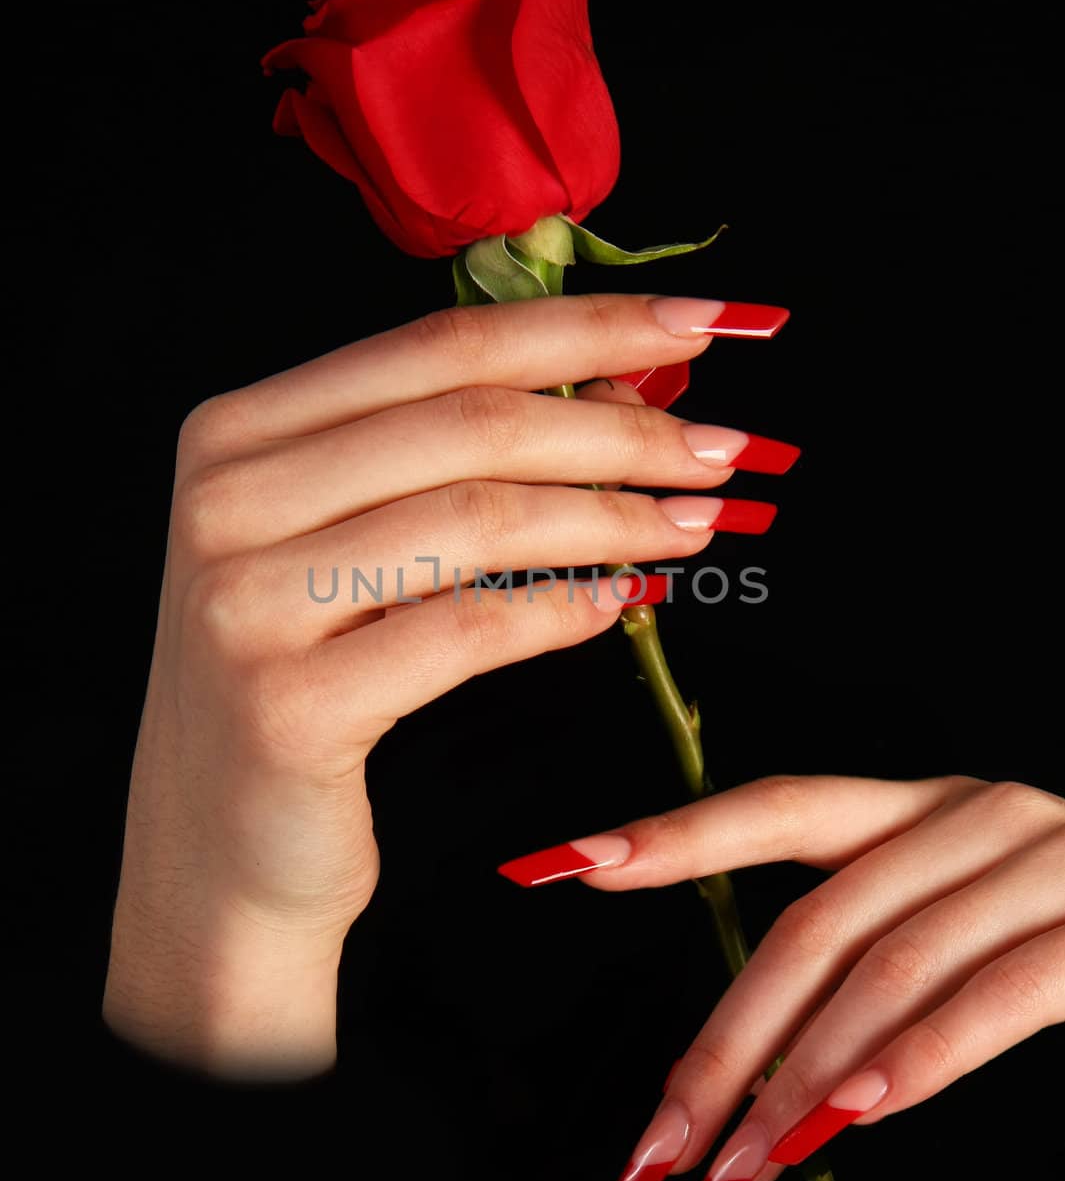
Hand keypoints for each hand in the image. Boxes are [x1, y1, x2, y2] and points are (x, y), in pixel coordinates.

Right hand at [103, 291, 794, 1078]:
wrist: (223, 855)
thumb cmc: (304, 686)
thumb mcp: (350, 549)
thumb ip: (449, 464)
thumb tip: (625, 390)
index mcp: (239, 432)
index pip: (439, 345)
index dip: (584, 328)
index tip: (703, 325)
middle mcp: (225, 499)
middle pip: (469, 423)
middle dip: (620, 429)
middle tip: (725, 449)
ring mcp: (243, 602)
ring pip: (476, 520)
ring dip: (609, 518)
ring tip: (695, 526)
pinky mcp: (286, 705)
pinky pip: (465, 632)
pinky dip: (559, 612)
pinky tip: (619, 606)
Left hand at [497, 773, 1064, 1180]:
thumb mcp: (960, 914)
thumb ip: (869, 960)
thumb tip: (754, 1070)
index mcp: (927, 806)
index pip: (780, 805)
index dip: (672, 834)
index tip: (560, 865)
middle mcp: (978, 815)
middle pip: (813, 921)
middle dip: (720, 1044)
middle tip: (652, 1149)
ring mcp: (1048, 863)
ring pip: (888, 964)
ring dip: (797, 1079)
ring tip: (729, 1170)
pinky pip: (998, 995)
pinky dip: (917, 1058)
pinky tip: (849, 1116)